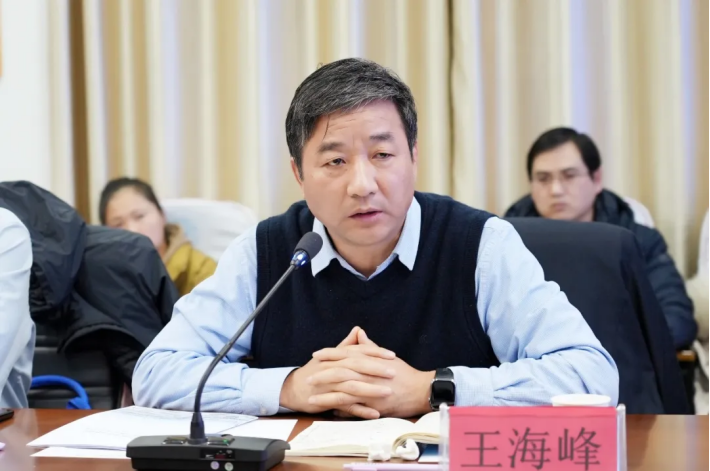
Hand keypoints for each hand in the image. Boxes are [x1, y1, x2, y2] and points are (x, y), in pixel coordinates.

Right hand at [279, 327, 396, 417]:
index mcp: (336, 357)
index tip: (392, 355)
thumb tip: (358, 329)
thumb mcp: (331, 356)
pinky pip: (346, 405)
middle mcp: (333, 368)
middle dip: (376, 369)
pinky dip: (360, 409)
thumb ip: (346, 344)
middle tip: (393, 372)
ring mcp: (330, 384)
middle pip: (356, 366)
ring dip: (371, 389)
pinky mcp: (326, 400)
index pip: (358, 351)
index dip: (375, 352)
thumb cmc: (315, 371)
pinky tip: (375, 413)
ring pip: (352, 385)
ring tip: (388, 392)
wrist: (292, 388)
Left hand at [308, 329, 434, 417]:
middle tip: (308, 376)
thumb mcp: (386, 356)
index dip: (330, 354)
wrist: (420, 390)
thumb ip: (370, 346)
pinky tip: (328, 410)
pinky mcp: (374, 405)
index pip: (346, 354)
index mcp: (370, 360)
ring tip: (311, 397)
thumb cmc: (404, 373)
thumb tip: (359, 333)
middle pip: (341, 372)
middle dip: (323, 374)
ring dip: (326, 395)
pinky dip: (340, 409)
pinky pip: (353, 407)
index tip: (316, 354)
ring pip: (343, 391)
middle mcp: (368, 374)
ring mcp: (370, 390)